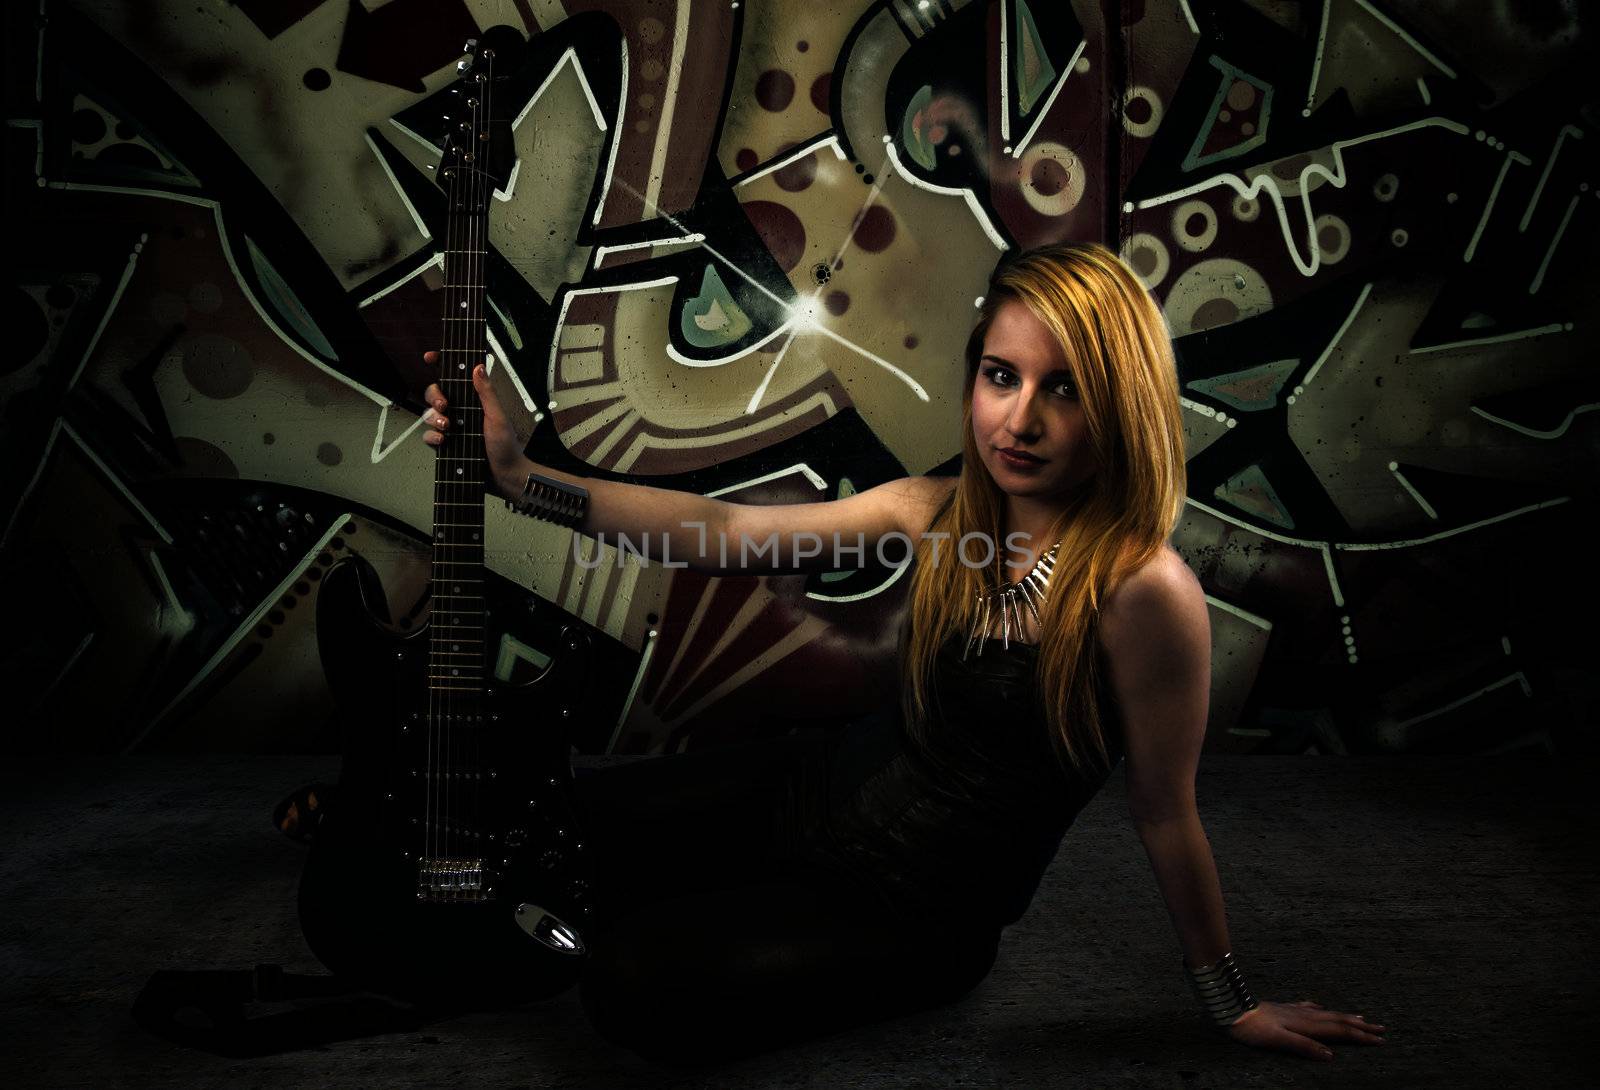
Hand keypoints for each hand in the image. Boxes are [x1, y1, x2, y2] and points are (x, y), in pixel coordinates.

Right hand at [421, 351, 526, 498]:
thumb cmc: (506, 447)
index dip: (441, 364)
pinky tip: (443, 440)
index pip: (454, 378)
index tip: (430, 357)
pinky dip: (433, 437)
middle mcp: (460, 411)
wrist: (504, 475)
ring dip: (434, 417)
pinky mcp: (445, 445)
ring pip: (429, 414)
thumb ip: (487, 393)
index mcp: (473, 400)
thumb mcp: (497, 417)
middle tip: (444, 404)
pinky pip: (429, 436)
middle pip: (435, 393)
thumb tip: (478, 367)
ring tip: (447, 426)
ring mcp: (452, 427)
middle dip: (434, 396)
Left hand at [1225, 999, 1387, 1060]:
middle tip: (1381, 1029)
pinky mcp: (1284, 1008)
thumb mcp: (1279, 1040)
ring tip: (1360, 1018)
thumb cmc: (1253, 1028)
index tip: (1380, 1040)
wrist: (1232, 1007)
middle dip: (1361, 1026)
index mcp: (1307, 1025)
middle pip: (1338, 1020)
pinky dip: (1322, 1010)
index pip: (1340, 1031)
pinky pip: (1310, 1008)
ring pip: (1327, 1013)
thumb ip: (1304, 1046)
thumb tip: (1330, 1056)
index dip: (1361, 1036)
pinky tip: (1320, 1007)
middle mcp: (1304, 1015)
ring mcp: (1294, 1010)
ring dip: (1346, 1017)